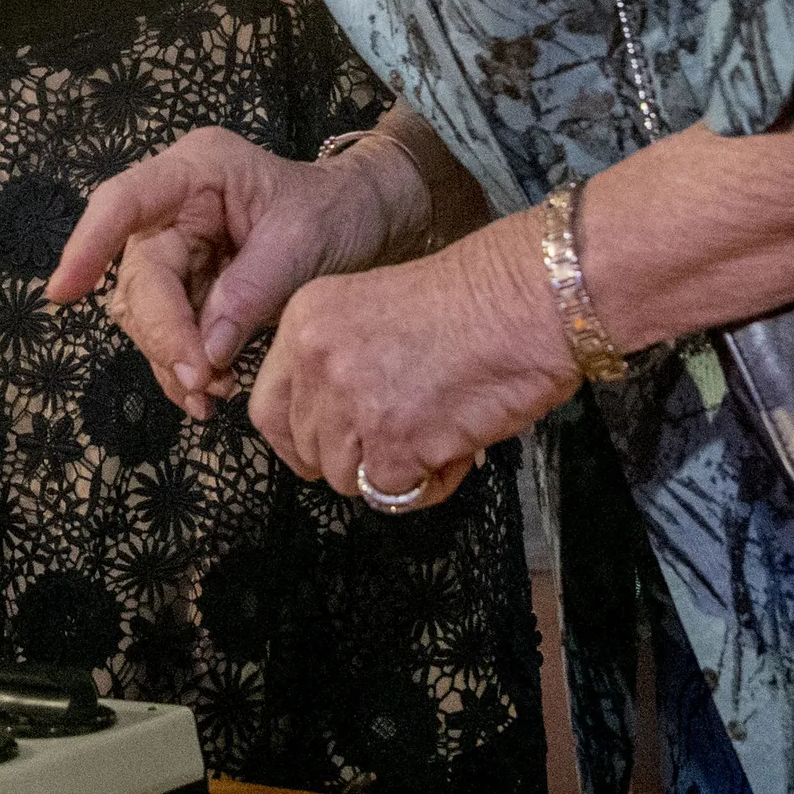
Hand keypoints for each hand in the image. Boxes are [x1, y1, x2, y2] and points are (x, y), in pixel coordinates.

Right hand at [49, 129, 422, 419]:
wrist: (366, 222)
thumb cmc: (338, 211)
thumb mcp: (304, 241)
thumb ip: (251, 290)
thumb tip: (208, 348)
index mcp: (196, 170)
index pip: (124, 201)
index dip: (88, 243)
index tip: (65, 292)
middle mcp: (174, 207)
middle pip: (139, 273)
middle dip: (163, 332)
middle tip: (199, 381)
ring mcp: (178, 247)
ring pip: (146, 311)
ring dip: (172, 357)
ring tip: (212, 393)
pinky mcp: (189, 285)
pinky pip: (170, 331)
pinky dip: (184, 365)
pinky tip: (210, 391)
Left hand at [248, 226, 572, 511]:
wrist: (526, 301)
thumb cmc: (472, 303)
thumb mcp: (373, 312)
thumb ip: (339, 363)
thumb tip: (332, 430)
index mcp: (305, 322)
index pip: (266, 409)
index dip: (297, 441)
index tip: (321, 452)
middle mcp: (316, 360)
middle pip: (308, 451)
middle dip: (351, 459)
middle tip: (401, 440)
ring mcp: (351, 402)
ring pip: (346, 478)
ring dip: (390, 471)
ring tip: (438, 433)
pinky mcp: (393, 442)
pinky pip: (394, 493)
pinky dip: (428, 482)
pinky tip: (456, 447)